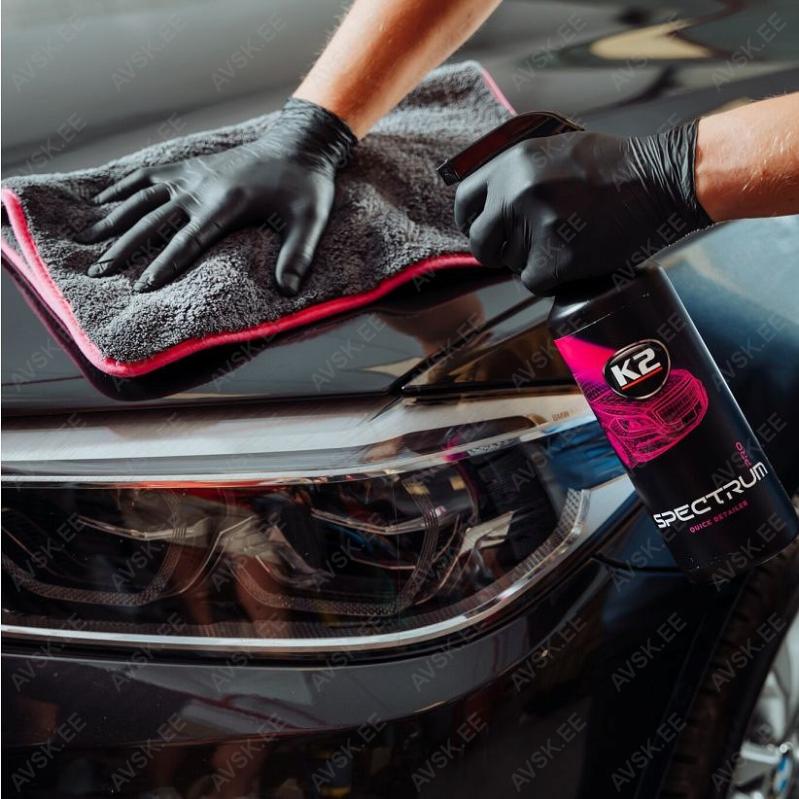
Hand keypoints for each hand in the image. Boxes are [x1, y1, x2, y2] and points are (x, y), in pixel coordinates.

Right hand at [79, 99, 356, 294]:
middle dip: (124, 247)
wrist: (300, 145)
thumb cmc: (307, 187)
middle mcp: (201, 188)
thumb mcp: (310, 221)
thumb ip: (298, 255)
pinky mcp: (190, 165)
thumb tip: (287, 291)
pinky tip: (102, 201)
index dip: (163, 264)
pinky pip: (148, 174)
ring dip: (113, 218)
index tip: (140, 286)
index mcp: (226, 204)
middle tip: (98, 270)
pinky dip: (123, 186)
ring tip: (87, 239)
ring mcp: (192, 174)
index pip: (187, 241)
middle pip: (154, 221)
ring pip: (143, 197)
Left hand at [453, 122, 711, 294]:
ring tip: (567, 240)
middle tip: (523, 249)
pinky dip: (551, 277)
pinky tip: (575, 256)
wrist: (661, 182)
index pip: (465, 201)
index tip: (480, 231)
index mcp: (512, 163)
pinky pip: (533, 281)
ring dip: (531, 261)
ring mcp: (535, 227)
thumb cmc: (614, 167)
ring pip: (510, 264)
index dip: (471, 221)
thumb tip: (488, 205)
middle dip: (496, 250)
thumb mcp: (554, 150)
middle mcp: (516, 193)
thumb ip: (516, 174)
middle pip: (481, 242)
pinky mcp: (555, 258)